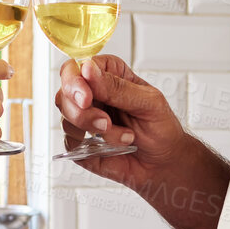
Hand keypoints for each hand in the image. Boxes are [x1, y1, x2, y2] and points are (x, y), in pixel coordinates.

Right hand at [55, 54, 187, 187]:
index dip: (75, 81)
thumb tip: (87, 69)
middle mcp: (93, 94)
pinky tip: (113, 148)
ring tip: (124, 137)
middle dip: (83, 112)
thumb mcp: (148, 102)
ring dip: (95, 131)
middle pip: (64, 94)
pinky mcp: (81, 143)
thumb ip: (117, 87)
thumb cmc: (160, 126)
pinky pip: (70, 143)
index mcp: (109, 75)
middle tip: (106, 123)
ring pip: (66, 118)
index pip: (77, 67)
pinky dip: (91, 149)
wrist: (164, 161)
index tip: (86, 98)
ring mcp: (84, 118)